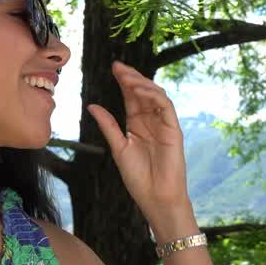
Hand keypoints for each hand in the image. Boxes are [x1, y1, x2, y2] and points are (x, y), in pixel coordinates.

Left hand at [87, 60, 189, 216]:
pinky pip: (166, 106)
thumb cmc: (138, 177)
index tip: (113, 67)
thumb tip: (92, 106)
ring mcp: (164, 124)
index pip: (131, 97)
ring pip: (156, 95)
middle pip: (143, 92)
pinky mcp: (173, 130)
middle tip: (118, 67)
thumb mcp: (118, 148)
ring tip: (127, 78)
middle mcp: (151, 121)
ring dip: (142, 83)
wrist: (155, 197)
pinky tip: (140, 91)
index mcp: (137, 124)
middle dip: (131, 77)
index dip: (124, 81)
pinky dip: (154, 96)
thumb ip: (108, 125)